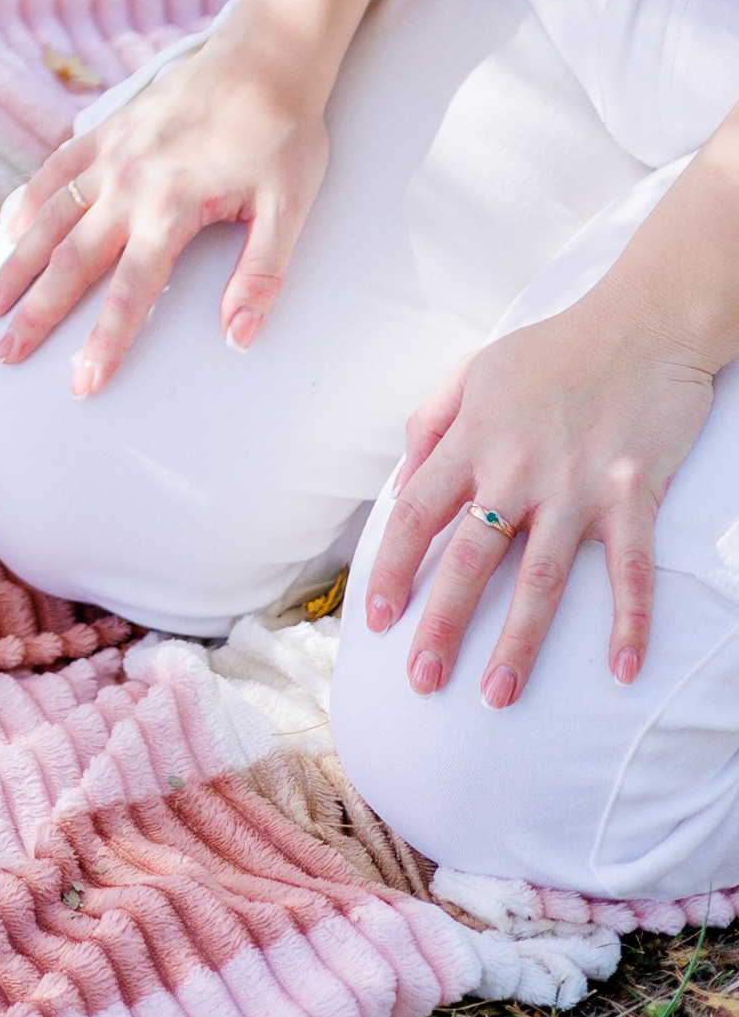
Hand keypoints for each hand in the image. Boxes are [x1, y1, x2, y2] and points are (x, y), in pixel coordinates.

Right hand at [0, 9, 332, 392]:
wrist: (267, 54)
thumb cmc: (284, 134)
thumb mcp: (289, 207)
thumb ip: (260, 275)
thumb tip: (237, 339)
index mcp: (171, 207)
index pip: (129, 291)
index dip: (103, 341)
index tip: (79, 384)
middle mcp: (127, 182)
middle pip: (70, 262)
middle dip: (35, 314)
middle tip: (3, 357)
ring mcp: (110, 153)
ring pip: (48, 218)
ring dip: (15, 264)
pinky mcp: (107, 128)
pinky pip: (54, 170)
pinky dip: (28, 201)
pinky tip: (9, 229)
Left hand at [362, 297, 717, 704]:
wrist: (642, 322)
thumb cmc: (553, 348)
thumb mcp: (475, 370)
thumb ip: (432, 422)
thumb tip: (401, 478)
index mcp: (473, 438)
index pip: (417, 513)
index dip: (391, 567)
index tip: (375, 617)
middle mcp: (517, 467)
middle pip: (468, 557)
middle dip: (441, 623)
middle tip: (422, 680)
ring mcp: (577, 484)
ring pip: (540, 576)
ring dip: (518, 641)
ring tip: (497, 694)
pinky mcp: (633, 492)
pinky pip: (630, 569)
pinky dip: (629, 621)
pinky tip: (621, 670)